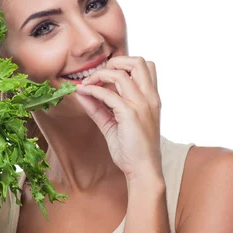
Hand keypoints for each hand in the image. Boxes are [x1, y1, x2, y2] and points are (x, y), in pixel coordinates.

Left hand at [75, 56, 162, 179]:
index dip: (124, 64)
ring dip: (99, 75)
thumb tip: (81, 91)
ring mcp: (141, 105)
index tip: (106, 76)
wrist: (143, 171)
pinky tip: (83, 93)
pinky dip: (93, 90)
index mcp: (151, 98)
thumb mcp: (114, 123)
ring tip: (87, 84)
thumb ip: (99, 107)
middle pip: (138, 62)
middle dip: (115, 61)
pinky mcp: (130, 114)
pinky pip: (107, 94)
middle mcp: (149, 98)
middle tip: (99, 75)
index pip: (144, 66)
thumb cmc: (132, 150)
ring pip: (121, 73)